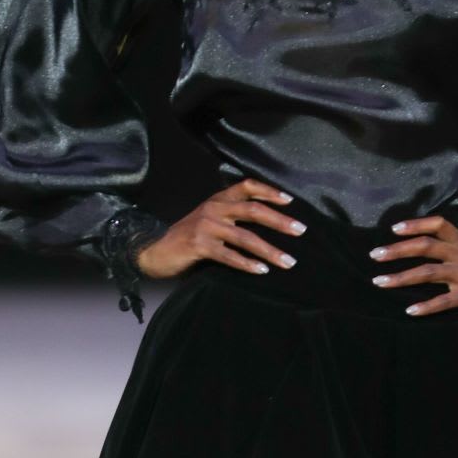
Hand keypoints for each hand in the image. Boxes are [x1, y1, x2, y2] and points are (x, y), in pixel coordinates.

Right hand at [135, 178, 305, 278]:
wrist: (156, 250)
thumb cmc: (188, 236)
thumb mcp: (209, 218)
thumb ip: (232, 215)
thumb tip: (268, 222)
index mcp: (218, 199)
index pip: (247, 186)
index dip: (269, 191)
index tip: (290, 201)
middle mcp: (214, 209)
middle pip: (253, 210)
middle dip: (280, 221)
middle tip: (300, 230)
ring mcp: (206, 227)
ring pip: (245, 237)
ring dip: (270, 250)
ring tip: (288, 261)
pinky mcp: (199, 246)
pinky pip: (229, 256)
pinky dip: (247, 264)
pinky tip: (262, 270)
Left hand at [369, 215, 457, 322]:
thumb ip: (457, 255)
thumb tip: (429, 256)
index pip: (439, 225)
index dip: (416, 225)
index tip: (395, 229)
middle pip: (426, 246)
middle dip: (398, 250)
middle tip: (375, 255)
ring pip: (428, 272)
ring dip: (401, 277)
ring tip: (380, 282)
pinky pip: (443, 301)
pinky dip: (426, 306)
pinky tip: (409, 311)